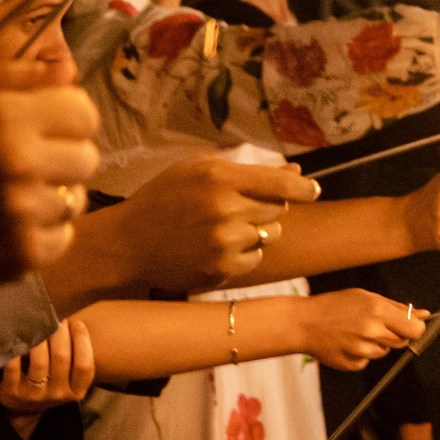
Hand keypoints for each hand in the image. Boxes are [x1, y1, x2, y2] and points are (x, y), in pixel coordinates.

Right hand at [0, 64, 100, 307]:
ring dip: (50, 198)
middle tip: (25, 166)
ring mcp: (23, 212)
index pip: (84, 113)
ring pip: (75, 201)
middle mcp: (19, 162)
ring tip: (10, 197)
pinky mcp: (22, 255)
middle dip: (62, 159)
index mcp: (3, 116)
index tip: (47, 129)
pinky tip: (7, 225)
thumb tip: (68, 70)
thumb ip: (12, 77)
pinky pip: (63, 237)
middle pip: (87, 158)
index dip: (68, 120)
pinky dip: (42, 234)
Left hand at [0, 314, 94, 421]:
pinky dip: (15, 350)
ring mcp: (34, 394)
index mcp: (76, 391)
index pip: (84, 365)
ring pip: (39, 361)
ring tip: (40, 326)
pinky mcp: (13, 390)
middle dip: (60, 334)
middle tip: (57, 321)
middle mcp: (58, 394)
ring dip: (40, 339)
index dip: (82, 341)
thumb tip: (73, 323)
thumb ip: (74, 357)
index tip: (77, 323)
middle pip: (62, 358)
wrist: (22, 407)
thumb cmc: (50, 383)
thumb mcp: (68, 378)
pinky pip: (13, 366)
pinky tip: (18, 338)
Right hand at [109, 156, 318, 290]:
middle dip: (266, 206)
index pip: (281, 185)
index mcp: (219, 178)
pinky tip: (215, 246)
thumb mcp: (195, 169)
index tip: (312, 190)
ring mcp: (225, 243)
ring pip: (268, 234)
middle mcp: (226, 210)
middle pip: (276, 208)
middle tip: (239, 206)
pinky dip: (243, 252)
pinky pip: (255, 258)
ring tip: (221, 227)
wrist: (128, 245)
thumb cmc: (162, 199)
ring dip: (255, 229)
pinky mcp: (223, 270)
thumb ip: (246, 169)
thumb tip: (295, 175)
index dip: (303, 189)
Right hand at [299, 289, 425, 369]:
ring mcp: (361, 349)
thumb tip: (424, 315)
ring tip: (356, 332)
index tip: (411, 327)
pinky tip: (347, 342)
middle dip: (394, 334)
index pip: (415, 329)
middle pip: (402, 341)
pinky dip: (361, 354)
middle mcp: (371, 330)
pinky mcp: (352, 364)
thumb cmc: (335, 306)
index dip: (416, 328)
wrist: (304, 323)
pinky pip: (368, 361)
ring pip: (384, 352)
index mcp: (377, 310)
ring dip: (376, 344)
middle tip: (374, 325)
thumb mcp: (366, 297)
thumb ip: (397, 308)